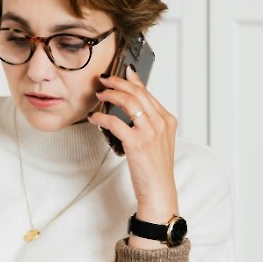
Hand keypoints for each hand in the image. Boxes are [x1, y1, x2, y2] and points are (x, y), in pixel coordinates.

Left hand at [88, 65, 178, 248]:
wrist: (159, 190)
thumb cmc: (155, 168)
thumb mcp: (158, 140)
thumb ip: (148, 122)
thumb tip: (130, 107)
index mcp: (168, 120)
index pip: (148, 93)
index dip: (133, 80)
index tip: (123, 71)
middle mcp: (161, 122)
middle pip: (137, 92)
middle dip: (118, 82)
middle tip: (104, 79)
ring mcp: (150, 131)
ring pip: (128, 101)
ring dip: (110, 94)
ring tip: (99, 94)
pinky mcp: (136, 142)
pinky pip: (115, 122)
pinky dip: (102, 116)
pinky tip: (94, 117)